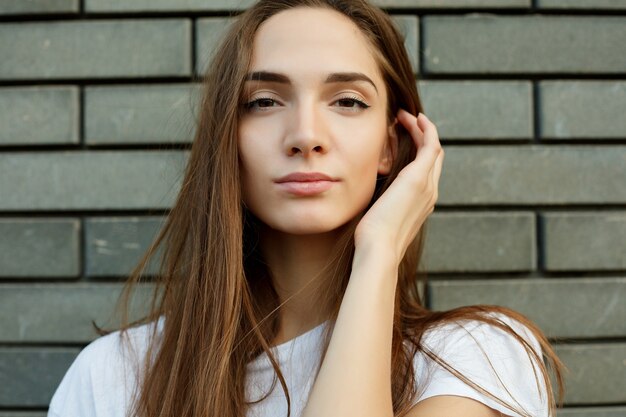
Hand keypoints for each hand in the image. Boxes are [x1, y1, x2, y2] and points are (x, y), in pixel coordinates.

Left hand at [354, 109, 443, 264]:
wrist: (378, 249)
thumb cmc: (372, 239)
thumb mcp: (377, 218)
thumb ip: (379, 205)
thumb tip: (366, 197)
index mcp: (421, 203)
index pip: (426, 171)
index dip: (418, 151)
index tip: (402, 137)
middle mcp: (430, 193)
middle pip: (434, 157)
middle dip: (423, 136)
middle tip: (406, 121)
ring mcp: (427, 185)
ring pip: (433, 148)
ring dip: (422, 128)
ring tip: (405, 116)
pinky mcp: (418, 178)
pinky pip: (430, 144)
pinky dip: (424, 129)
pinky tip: (411, 118)